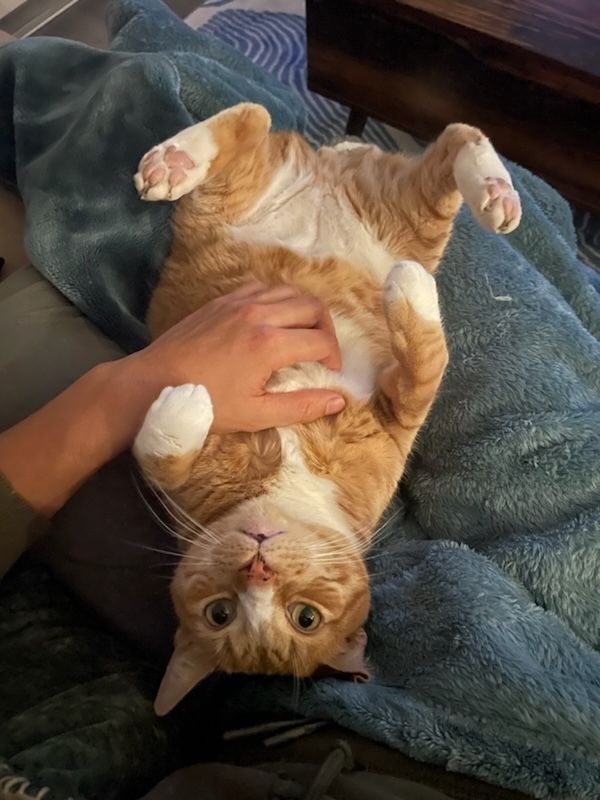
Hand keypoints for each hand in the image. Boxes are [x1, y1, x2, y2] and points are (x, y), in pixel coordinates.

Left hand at [129, 282, 345, 432]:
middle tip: (323, 353)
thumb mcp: (255, 415)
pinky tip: (274, 319)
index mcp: (269, 345)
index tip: (330, 373)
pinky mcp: (223, 299)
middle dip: (327, 330)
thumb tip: (337, 401)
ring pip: (291, 290)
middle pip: (314, 307)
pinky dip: (279, 298)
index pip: (321, 341)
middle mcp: (259, 314)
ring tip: (304, 334)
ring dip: (306, 310)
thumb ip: (300, 407)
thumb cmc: (204, 405)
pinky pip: (264, 286)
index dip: (334, 358)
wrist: (152, 383)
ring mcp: (239, 301)